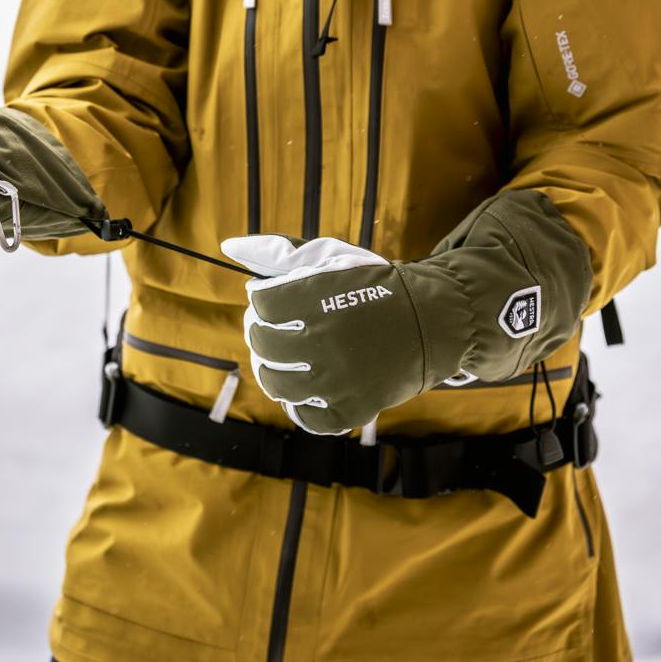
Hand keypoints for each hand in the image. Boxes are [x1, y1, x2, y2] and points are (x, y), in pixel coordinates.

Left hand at [223, 233, 455, 434]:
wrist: (431, 323)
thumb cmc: (372, 286)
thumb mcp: (330, 257)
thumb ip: (277, 252)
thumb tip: (229, 246)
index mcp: (317, 297)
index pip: (261, 302)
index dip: (264, 298)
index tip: (278, 297)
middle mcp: (324, 341)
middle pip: (262, 342)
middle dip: (262, 329)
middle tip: (278, 326)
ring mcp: (337, 381)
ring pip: (276, 382)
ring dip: (274, 366)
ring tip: (288, 355)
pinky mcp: (350, 410)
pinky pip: (304, 415)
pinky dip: (300, 402)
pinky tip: (308, 384)